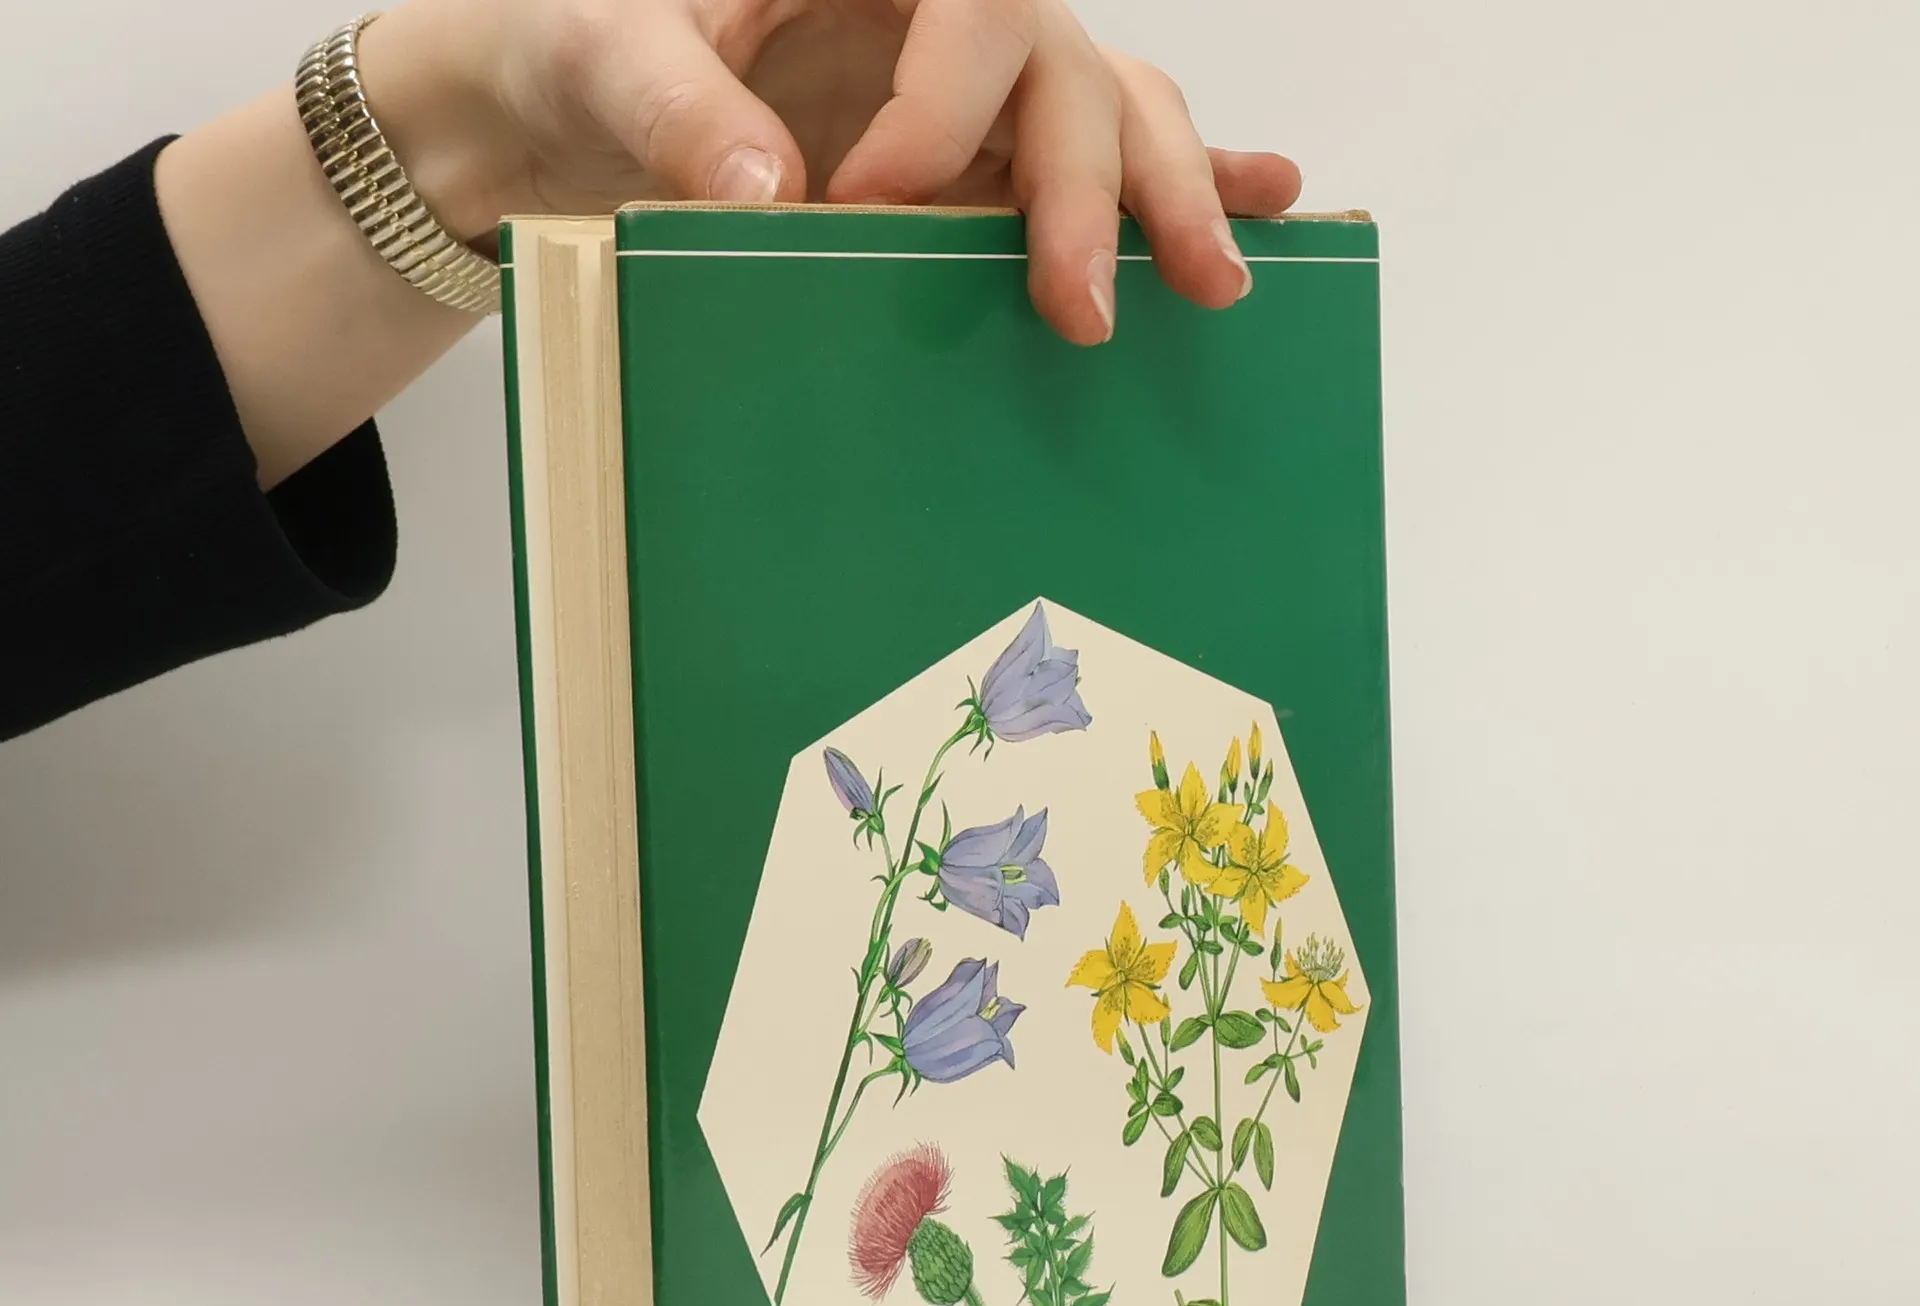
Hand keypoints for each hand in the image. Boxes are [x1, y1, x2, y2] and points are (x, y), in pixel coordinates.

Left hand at [361, 0, 1303, 344]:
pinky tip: (1268, 203)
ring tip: (1217, 282)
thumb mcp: (599, 51)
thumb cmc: (576, 45)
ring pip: (1105, 114)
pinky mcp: (972, 156)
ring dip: (1169, 195)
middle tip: (1083, 303)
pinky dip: (1175, 182)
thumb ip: (673, 103)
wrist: (559, 96)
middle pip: (1065, 69)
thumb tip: (764, 187)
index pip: (970, 8)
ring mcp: (968, 85)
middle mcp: (941, 11)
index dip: (942, 114)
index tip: (871, 211)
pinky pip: (1091, 158)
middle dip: (1092, 186)